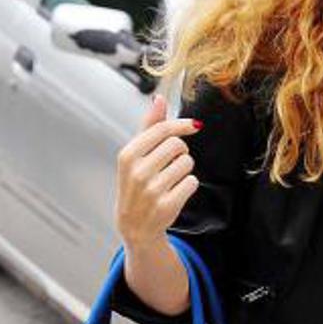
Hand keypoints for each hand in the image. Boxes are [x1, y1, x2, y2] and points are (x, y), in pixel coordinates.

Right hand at [115, 93, 200, 247]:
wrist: (135, 224)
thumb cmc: (136, 184)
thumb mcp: (136, 154)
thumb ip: (149, 126)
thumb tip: (159, 99)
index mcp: (128, 155)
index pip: (162, 130)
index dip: (182, 125)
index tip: (194, 125)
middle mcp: (138, 171)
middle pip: (178, 145)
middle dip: (180, 152)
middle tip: (169, 163)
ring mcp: (152, 189)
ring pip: (187, 163)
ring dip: (184, 169)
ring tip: (169, 179)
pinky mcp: (167, 204)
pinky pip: (192, 182)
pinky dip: (188, 185)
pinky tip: (174, 192)